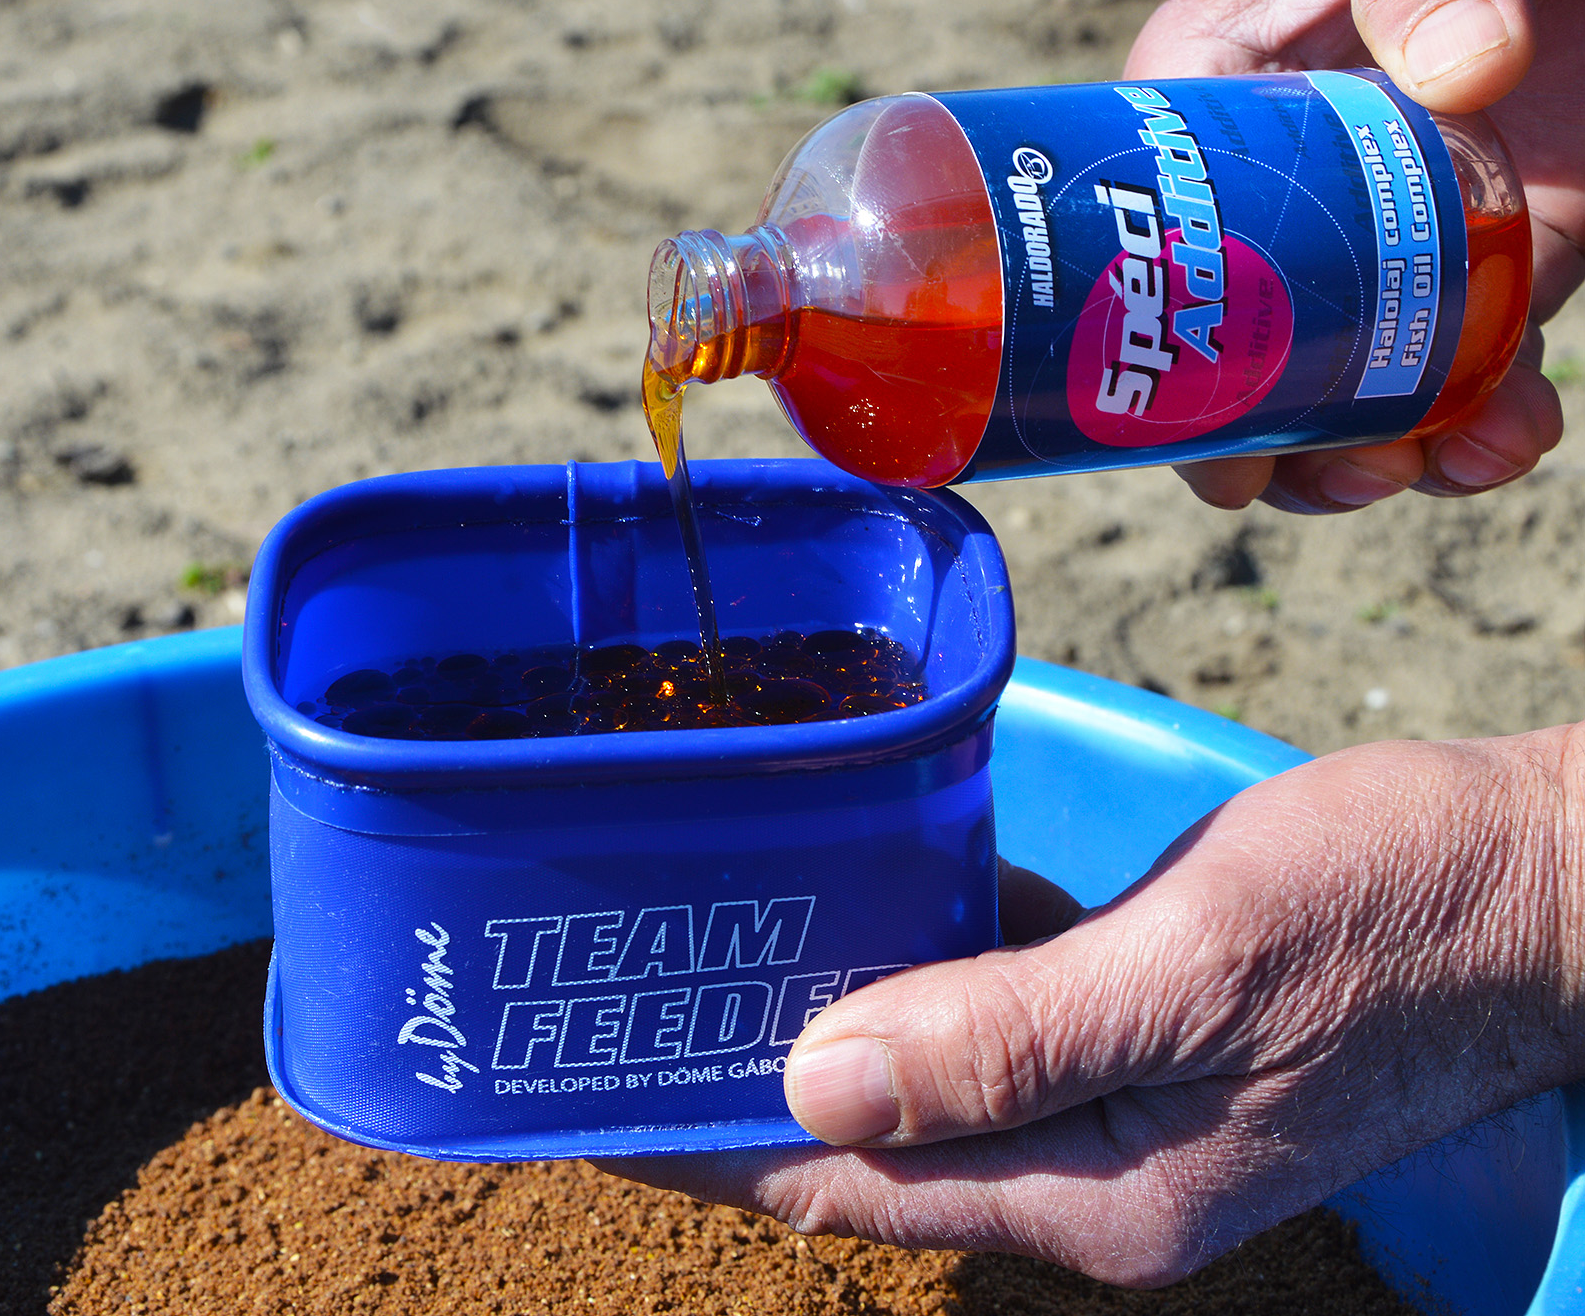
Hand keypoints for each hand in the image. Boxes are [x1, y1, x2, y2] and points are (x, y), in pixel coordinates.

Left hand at [601, 724, 1584, 1284]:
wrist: (1534, 882)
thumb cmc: (1391, 913)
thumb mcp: (1202, 964)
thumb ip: (1014, 1040)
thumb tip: (814, 1087)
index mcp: (1093, 1185)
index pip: (848, 1181)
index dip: (705, 1142)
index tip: (578, 1099)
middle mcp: (1086, 1164)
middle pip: (868, 1138)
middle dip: (733, 1089)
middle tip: (608, 1008)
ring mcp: (1112, 1098)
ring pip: (920, 1073)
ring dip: (813, 1024)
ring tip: (694, 954)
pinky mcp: (1134, 1026)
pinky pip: (987, 1013)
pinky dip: (911, 970)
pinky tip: (853, 906)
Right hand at [1127, 0, 1579, 511]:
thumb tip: (1466, 75)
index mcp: (1217, 112)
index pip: (1153, 256)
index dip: (1161, 368)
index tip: (1201, 443)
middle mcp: (1293, 195)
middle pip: (1244, 355)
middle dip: (1272, 440)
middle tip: (1324, 472)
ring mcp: (1399, 231)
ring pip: (1355, 383)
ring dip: (1379, 453)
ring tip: (1426, 465)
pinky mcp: (1507, 242)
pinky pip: (1483, 355)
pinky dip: (1490, 417)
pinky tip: (1506, 431)